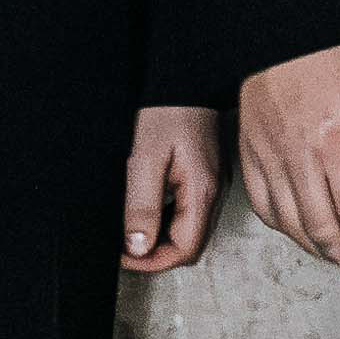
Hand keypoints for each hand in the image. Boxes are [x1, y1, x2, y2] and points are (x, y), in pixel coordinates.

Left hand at [119, 104, 218, 272]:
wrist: (185, 77)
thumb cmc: (168, 110)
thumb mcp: (145, 159)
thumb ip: (142, 205)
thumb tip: (138, 246)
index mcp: (202, 192)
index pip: (184, 249)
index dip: (153, 261)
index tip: (124, 257)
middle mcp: (214, 193)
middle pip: (190, 245)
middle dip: (157, 254)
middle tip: (125, 248)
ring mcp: (213, 185)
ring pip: (191, 231)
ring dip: (162, 239)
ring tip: (131, 232)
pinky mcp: (207, 176)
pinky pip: (191, 212)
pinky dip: (169, 221)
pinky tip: (149, 211)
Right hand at [237, 43, 339, 277]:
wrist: (292, 33)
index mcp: (339, 144)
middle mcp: (301, 156)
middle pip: (321, 227)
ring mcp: (270, 155)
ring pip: (290, 222)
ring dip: (315, 248)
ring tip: (337, 257)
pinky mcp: (250, 152)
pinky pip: (262, 204)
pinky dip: (282, 226)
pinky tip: (300, 232)